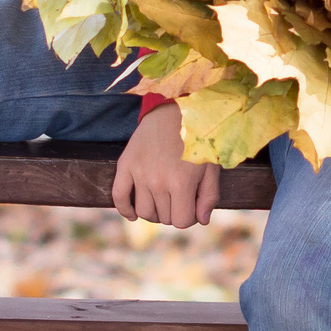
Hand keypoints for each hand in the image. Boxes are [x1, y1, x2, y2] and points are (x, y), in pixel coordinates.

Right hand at [112, 102, 220, 228]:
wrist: (175, 109)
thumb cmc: (198, 138)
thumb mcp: (211, 166)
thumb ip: (209, 195)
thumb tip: (201, 221)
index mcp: (181, 182)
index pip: (181, 221)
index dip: (189, 217)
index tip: (192, 206)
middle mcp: (158, 181)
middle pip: (163, 218)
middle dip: (174, 212)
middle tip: (180, 198)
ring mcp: (139, 173)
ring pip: (144, 211)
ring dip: (155, 212)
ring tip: (163, 202)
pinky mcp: (126, 164)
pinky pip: (119, 196)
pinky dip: (125, 209)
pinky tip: (133, 215)